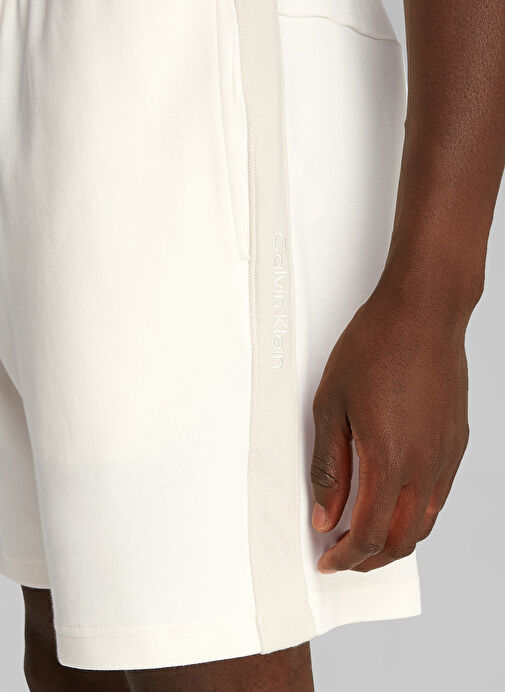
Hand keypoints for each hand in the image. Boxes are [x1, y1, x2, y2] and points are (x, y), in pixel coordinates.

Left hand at [310, 282, 469, 572]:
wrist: (421, 313)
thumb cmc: (375, 348)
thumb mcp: (331, 406)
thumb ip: (329, 468)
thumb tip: (325, 513)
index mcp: (389, 461)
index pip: (369, 535)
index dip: (345, 557)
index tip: (328, 558)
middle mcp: (426, 467)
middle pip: (403, 540)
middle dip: (371, 560)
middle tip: (344, 554)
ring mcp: (447, 455)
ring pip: (425, 522)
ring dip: (395, 538)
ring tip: (365, 531)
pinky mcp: (457, 442)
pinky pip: (439, 494)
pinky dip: (414, 512)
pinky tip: (394, 497)